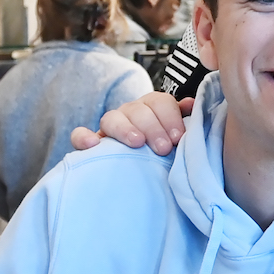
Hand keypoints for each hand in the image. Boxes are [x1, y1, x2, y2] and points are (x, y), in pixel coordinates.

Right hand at [70, 90, 187, 153]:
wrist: (139, 172)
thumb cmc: (161, 150)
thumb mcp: (174, 135)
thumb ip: (184, 120)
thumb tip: (192, 104)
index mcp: (152, 108)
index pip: (160, 102)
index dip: (170, 117)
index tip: (178, 137)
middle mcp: (130, 113)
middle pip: (138, 110)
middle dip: (153, 127)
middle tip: (163, 148)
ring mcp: (109, 127)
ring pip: (112, 118)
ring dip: (125, 129)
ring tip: (137, 143)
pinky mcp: (91, 143)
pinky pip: (80, 135)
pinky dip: (84, 137)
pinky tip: (93, 145)